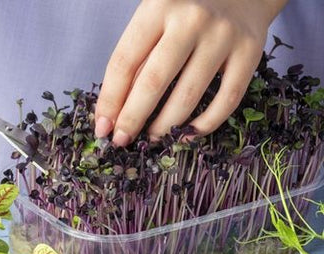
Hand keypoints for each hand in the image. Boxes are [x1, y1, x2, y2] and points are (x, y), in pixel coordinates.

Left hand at [95, 0, 287, 145]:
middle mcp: (191, 19)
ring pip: (188, 95)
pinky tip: (186, 135)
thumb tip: (114, 112)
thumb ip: (137, 59)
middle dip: (132, 118)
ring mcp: (223, 36)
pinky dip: (204, 125)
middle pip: (154, 82)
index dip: (110, 100)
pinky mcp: (250, 52)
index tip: (102, 127)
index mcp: (158, 7)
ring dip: (165, 126)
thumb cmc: (185, 11)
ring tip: (151, 139)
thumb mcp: (154, 21)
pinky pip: (226, 100)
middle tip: (121, 140)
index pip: (124, 62)